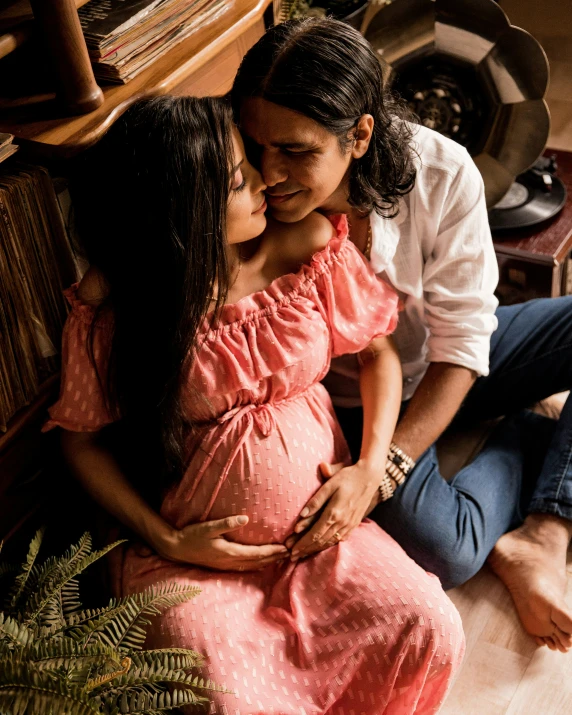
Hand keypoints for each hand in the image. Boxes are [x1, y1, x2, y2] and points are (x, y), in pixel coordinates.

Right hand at [155, 515, 288, 570]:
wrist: (176, 549)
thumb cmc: (192, 535)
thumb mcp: (208, 527)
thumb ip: (226, 523)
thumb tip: (245, 518)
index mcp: (229, 552)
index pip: (257, 553)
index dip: (272, 551)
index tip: (286, 548)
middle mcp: (230, 561)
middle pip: (258, 561)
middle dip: (274, 558)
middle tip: (290, 553)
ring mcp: (226, 565)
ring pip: (252, 566)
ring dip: (267, 562)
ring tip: (280, 559)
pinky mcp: (222, 565)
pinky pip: (244, 567)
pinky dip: (256, 565)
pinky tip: (260, 564)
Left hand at [289, 461, 380, 560]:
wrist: (370, 477)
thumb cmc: (347, 477)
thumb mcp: (330, 485)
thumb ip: (316, 501)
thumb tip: (301, 515)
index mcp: (334, 513)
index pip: (315, 534)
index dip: (302, 544)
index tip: (291, 551)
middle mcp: (342, 522)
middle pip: (321, 541)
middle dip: (306, 550)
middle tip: (293, 557)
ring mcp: (350, 525)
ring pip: (330, 542)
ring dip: (316, 550)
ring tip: (303, 555)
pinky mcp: (354, 524)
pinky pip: (339, 539)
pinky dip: (328, 545)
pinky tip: (321, 547)